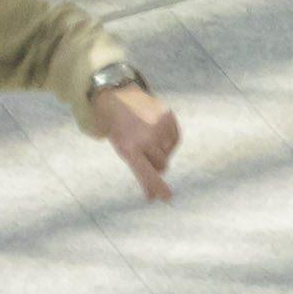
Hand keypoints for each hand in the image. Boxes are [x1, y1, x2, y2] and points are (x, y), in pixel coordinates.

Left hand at [97, 81, 181, 198]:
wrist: (117, 96)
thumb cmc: (119, 129)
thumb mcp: (122, 150)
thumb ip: (139, 172)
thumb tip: (153, 197)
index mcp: (129, 148)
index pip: (147, 174)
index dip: (157, 187)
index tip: (166, 197)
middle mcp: (146, 139)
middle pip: (162, 166)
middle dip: (155, 162)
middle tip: (142, 147)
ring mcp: (158, 127)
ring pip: (168, 153)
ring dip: (160, 149)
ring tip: (145, 133)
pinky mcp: (168, 118)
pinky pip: (175, 140)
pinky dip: (167, 139)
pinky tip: (154, 128)